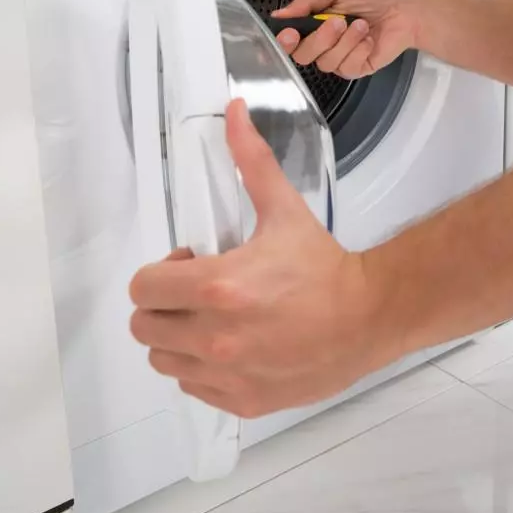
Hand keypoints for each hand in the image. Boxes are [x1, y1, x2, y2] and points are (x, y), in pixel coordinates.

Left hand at [127, 100, 397, 417]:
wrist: (369, 317)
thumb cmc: (324, 267)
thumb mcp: (284, 210)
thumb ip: (252, 161)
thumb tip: (233, 112)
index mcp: (218, 287)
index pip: (143, 288)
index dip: (160, 274)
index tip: (187, 266)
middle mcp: (215, 336)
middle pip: (144, 327)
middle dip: (164, 306)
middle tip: (198, 293)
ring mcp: (226, 373)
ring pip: (164, 360)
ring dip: (179, 339)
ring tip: (214, 321)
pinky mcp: (241, 399)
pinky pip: (192, 387)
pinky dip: (203, 370)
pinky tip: (233, 347)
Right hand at [272, 0, 420, 78]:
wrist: (403, 8)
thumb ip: (308, 1)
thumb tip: (280, 14)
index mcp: (313, 24)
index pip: (289, 40)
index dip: (285, 41)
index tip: (290, 33)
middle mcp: (323, 44)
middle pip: (302, 55)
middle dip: (320, 39)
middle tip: (338, 22)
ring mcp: (339, 59)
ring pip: (326, 62)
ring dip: (345, 41)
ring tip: (361, 25)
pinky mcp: (356, 69)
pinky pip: (346, 68)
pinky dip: (358, 50)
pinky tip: (368, 39)